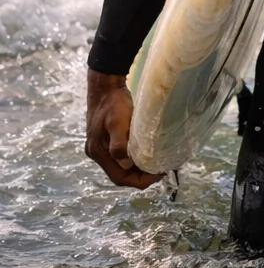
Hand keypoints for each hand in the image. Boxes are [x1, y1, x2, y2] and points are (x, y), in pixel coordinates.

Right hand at [85, 69, 161, 187]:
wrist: (105, 87)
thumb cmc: (112, 103)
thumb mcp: (117, 122)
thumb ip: (119, 143)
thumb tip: (126, 163)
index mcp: (98, 152)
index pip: (119, 178)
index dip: (139, 181)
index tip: (159, 175)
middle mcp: (98, 153)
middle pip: (121, 174)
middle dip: (141, 176)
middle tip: (162, 170)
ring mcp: (102, 146)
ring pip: (122, 166)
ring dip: (139, 168)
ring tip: (158, 163)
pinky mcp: (108, 139)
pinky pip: (122, 156)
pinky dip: (136, 158)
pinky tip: (148, 153)